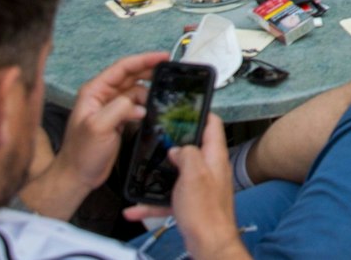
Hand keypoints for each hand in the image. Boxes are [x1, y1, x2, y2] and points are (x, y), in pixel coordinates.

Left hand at [24, 52, 164, 219]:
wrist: (78, 176)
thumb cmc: (82, 152)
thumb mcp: (98, 127)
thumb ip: (119, 109)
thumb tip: (138, 103)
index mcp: (94, 91)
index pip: (122, 68)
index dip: (143, 60)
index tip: (162, 57)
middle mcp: (103, 96)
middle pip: (130, 76)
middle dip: (150, 71)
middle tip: (170, 71)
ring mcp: (111, 108)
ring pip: (135, 91)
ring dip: (149, 91)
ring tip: (162, 95)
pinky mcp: (118, 120)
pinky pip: (136, 105)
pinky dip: (146, 105)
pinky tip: (154, 110)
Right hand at [123, 113, 245, 259]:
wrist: (208, 243)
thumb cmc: (206, 212)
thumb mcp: (194, 174)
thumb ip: (187, 154)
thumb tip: (178, 148)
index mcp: (214, 158)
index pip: (213, 126)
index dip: (202, 113)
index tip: (188, 108)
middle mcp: (209, 170)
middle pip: (192, 148)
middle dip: (174, 143)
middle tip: (159, 138)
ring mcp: (200, 187)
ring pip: (176, 174)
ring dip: (159, 175)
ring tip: (144, 173)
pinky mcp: (191, 203)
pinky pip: (169, 198)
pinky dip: (153, 202)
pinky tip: (136, 207)